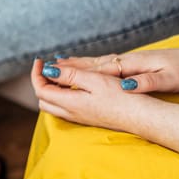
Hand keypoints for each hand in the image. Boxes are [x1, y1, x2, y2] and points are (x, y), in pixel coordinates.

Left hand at [30, 59, 152, 131]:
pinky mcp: (87, 118)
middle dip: (41, 82)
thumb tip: (48, 70)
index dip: (36, 74)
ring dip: (51, 89)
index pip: (41, 90)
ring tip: (60, 73)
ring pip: (53, 105)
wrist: (141, 117)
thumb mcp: (95, 80)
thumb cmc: (122, 97)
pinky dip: (61, 94)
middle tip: (48, 67)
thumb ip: (70, 75)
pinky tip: (73, 84)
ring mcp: (79, 117)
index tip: (40, 60)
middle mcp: (71, 114)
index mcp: (70, 103)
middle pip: (43, 99)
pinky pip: (65, 107)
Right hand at [53, 44, 178, 93]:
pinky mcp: (131, 63)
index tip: (54, 73)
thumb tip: (125, 86)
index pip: (98, 69)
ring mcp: (127, 60)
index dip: (75, 72)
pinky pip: (102, 64)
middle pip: (90, 64)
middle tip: (44, 68)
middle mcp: (125, 60)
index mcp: (131, 64)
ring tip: (55, 64)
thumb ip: (146, 81)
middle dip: (67, 66)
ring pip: (94, 62)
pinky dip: (87, 64)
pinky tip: (81, 65)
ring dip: (74, 64)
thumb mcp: (169, 79)